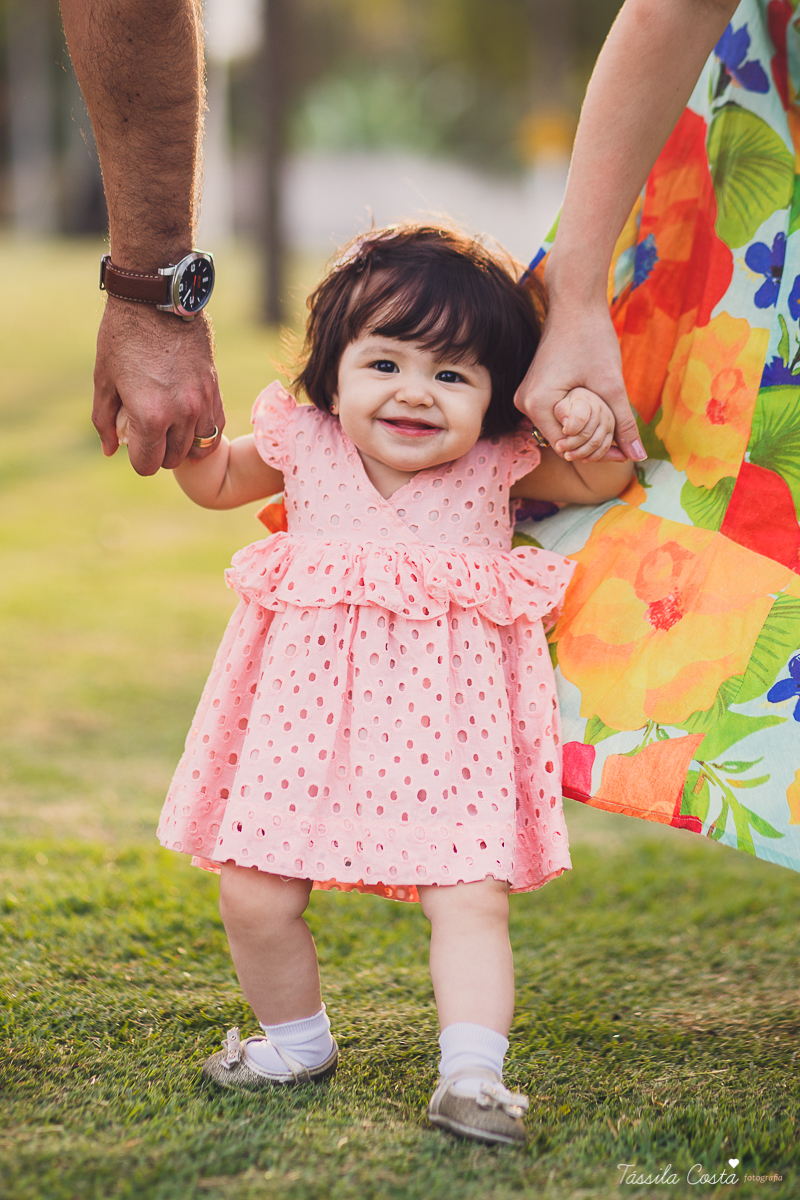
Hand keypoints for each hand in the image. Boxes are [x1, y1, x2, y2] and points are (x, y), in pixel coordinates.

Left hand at [92, 299, 224, 474]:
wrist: (157, 300)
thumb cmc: (123, 337)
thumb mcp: (104, 380)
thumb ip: (105, 420)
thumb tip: (110, 451)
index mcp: (150, 415)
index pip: (148, 464)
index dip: (137, 459)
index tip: (132, 444)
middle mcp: (182, 414)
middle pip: (174, 459)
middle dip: (159, 453)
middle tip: (148, 432)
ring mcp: (202, 403)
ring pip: (198, 447)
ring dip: (182, 443)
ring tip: (169, 426)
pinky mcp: (214, 389)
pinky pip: (215, 428)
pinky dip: (202, 431)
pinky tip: (188, 418)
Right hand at [514, 299, 644, 461]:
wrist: (575, 302)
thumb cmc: (592, 337)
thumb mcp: (612, 384)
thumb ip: (624, 422)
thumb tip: (638, 456)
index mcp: (537, 404)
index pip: (566, 447)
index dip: (595, 452)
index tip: (622, 451)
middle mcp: (525, 403)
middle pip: (562, 439)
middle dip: (591, 442)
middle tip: (621, 440)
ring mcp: (527, 395)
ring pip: (560, 427)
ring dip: (585, 429)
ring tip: (612, 425)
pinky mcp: (535, 388)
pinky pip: (557, 413)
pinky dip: (578, 416)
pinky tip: (599, 411)